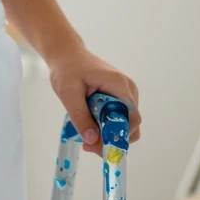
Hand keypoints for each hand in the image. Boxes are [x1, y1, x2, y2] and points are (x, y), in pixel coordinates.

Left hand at [47, 42, 141, 156]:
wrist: (66, 54)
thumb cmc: (66, 68)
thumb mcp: (68, 92)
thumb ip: (80, 116)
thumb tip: (93, 141)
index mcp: (119, 84)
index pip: (132, 118)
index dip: (119, 135)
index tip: (98, 144)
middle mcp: (128, 89)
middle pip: (130, 124)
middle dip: (111, 139)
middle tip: (88, 145)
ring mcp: (126, 93)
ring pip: (125, 124)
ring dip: (107, 135)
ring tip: (85, 135)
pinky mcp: (119, 97)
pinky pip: (119, 117)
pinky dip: (106, 126)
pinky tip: (89, 125)